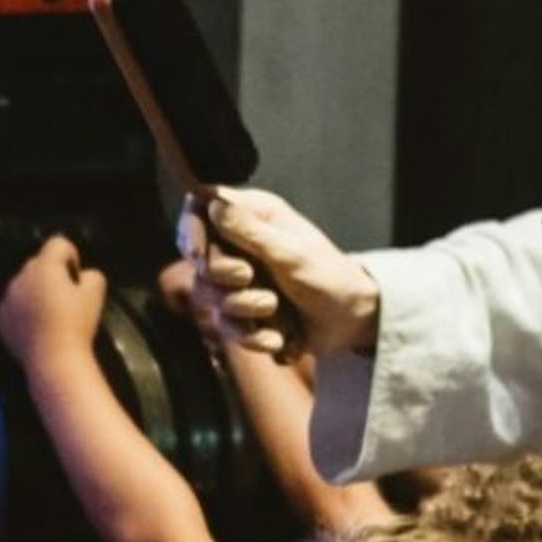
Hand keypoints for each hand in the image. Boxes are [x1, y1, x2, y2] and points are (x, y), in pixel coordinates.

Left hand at [0, 236, 109, 370]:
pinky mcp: (2, 318)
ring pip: (25, 285)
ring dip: (37, 292)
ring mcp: (8, 298)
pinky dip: (24, 311)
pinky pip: (15, 305)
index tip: (76, 277)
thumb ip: (92, 275)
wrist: (53, 360)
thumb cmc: (77, 324)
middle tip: (67, 298)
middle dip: (53, 274)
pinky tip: (38, 328)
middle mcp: (22, 277)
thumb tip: (83, 277)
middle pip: (39, 263)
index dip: (71, 256)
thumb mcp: (96, 294)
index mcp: (45, 266)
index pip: (59, 244)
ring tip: (51, 315)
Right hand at [183, 187, 377, 362]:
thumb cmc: (329, 277)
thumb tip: (214, 205)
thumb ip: (251, 231)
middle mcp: (241, 243)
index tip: (199, 253)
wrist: (350, 322)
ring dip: (242, 308)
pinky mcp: (243, 312)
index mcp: (254, 215)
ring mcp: (240, 280)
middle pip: (201, 260)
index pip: (202, 208)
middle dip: (223, 276)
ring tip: (274, 309)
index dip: (192, 230)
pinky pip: (226, 327)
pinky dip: (252, 336)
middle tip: (249, 278)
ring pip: (210, 297)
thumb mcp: (291, 252)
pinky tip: (277, 337)